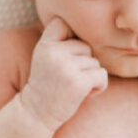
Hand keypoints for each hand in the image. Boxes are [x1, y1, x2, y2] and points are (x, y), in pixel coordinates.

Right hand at [20, 17, 107, 131]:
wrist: (35, 114)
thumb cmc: (46, 86)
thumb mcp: (45, 59)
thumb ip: (59, 42)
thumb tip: (86, 27)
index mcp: (45, 45)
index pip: (62, 24)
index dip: (70, 38)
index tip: (65, 56)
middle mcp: (55, 52)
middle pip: (86, 47)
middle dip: (83, 64)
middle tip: (68, 79)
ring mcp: (67, 66)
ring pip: (95, 62)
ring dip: (90, 77)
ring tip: (73, 88)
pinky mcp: (78, 81)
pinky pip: (102, 75)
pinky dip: (98, 87)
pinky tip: (84, 94)